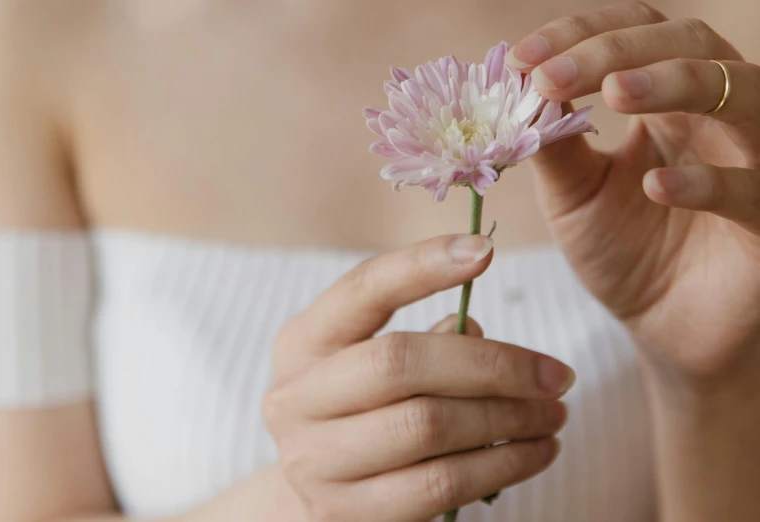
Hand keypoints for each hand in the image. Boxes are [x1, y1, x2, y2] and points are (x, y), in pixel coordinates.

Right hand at [263, 235, 573, 520]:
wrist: (320, 497)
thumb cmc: (361, 414)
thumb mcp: (370, 366)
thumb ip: (420, 343)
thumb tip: (476, 334)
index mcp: (302, 343)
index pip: (362, 290)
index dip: (422, 266)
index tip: (484, 251)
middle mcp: (295, 398)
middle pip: (401, 362)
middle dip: (493, 365)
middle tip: (556, 375)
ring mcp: (314, 461)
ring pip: (428, 426)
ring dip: (509, 418)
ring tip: (554, 414)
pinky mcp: (347, 515)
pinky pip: (441, 484)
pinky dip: (502, 465)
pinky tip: (536, 452)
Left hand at [506, 1, 759, 380]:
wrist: (663, 326)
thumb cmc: (622, 251)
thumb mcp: (574, 193)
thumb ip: (554, 143)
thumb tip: (523, 86)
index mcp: (665, 103)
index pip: (636, 35)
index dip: (581, 34)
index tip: (521, 57)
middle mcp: (714, 118)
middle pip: (690, 44)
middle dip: (615, 51)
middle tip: (549, 75)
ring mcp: (751, 162)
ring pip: (742, 94)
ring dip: (676, 84)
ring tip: (616, 94)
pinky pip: (752, 189)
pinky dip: (708, 182)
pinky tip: (655, 186)